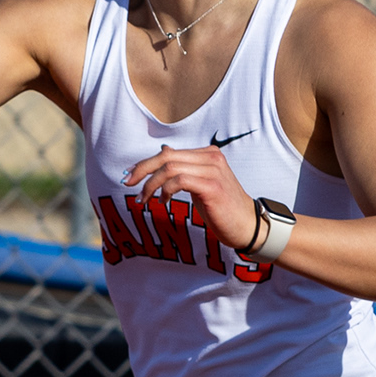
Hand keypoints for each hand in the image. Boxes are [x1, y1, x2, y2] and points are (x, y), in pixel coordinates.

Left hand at [124, 142, 261, 258]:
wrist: (247, 226)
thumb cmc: (222, 207)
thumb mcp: (201, 183)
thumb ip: (184, 168)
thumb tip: (163, 151)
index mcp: (208, 154)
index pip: (169, 153)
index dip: (145, 163)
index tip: (130, 175)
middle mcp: (211, 157)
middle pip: (166, 157)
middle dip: (142, 169)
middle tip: (127, 183)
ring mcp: (213, 170)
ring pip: (170, 168)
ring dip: (150, 184)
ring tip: (143, 200)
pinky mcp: (212, 186)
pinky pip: (179, 181)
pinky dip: (165, 190)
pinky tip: (162, 201)